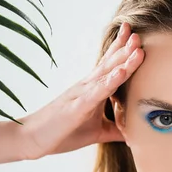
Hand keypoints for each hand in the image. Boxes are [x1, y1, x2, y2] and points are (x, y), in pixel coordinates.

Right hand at [19, 22, 143, 159]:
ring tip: (137, 47)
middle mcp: (86, 86)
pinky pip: (96, 92)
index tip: (135, 34)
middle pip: (109, 63)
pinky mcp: (77, 107)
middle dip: (125, 48)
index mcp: (91, 89)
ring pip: (105, 73)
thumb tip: (135, 134)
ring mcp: (81, 94)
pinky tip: (121, 72)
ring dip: (122, 60)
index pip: (108, 65)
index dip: (121, 49)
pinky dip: (110, 81)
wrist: (30, 139)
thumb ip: (116, 130)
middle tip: (140, 33)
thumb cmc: (62, 133)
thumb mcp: (96, 133)